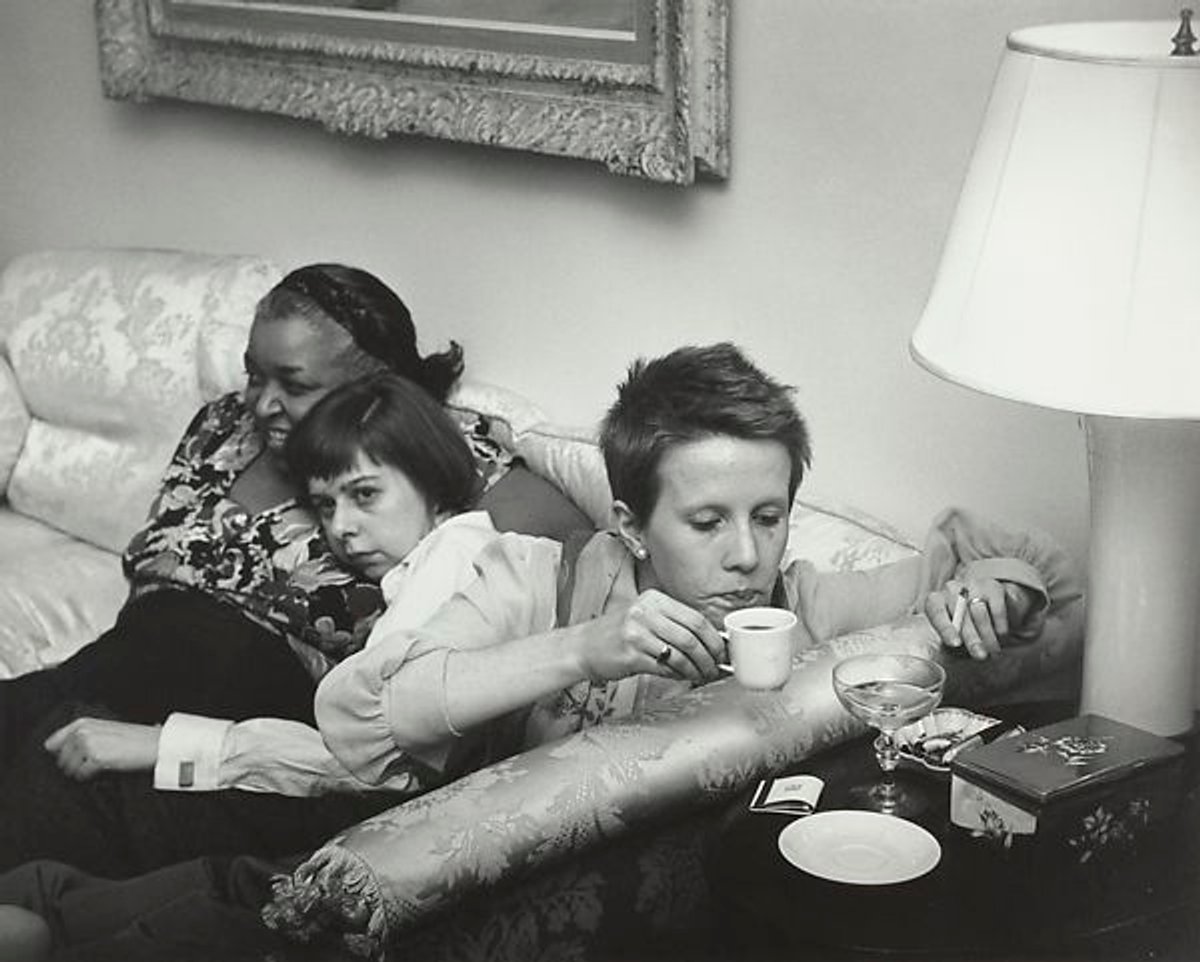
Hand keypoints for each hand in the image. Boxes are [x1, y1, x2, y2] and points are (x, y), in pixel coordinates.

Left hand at [44, 718, 160, 779]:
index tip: (79, 759)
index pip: (52, 744)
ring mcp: (88, 743)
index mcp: (83, 723)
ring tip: (102, 766)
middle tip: (97, 763)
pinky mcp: (96, 757)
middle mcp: (82, 731)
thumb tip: (52, 749)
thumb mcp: (104, 730)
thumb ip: (79, 736)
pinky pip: (81, 776)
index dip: (63, 755)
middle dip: (74, 766)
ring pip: (69, 770)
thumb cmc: (134, 740)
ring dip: (82, 772)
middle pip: (60, 760)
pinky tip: (105, 770)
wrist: (156, 745)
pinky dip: (91, 778)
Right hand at [577, 589, 725, 683]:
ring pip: (680, 654)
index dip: (714, 637)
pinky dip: (678, 675)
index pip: (695, 617)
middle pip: (691, 636)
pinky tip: (682, 677)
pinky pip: (664, 667)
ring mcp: (636, 633)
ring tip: (702, 675)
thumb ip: (673, 624)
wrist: (583, 647)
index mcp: (653, 599)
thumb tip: (709, 640)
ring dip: (696, 669)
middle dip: (709, 656)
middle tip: (715, 667)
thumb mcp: (644, 617)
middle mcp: (645, 612)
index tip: (722, 651)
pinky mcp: (631, 654)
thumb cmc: (616, 634)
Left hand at [925, 578, 1035, 659]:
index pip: (936, 612)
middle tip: (981, 655)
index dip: (946, 628)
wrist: (991, 609)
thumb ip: (954, 639)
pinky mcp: (992, 586)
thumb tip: (960, 648)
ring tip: (994, 650)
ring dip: (988, 635)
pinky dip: (1000, 624)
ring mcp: (972, 585)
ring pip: (979, 612)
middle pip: (960, 614)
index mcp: (936, 601)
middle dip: (971, 638)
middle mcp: (951, 589)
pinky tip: (1002, 634)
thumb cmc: (966, 627)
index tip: (955, 644)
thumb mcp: (955, 635)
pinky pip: (996, 607)